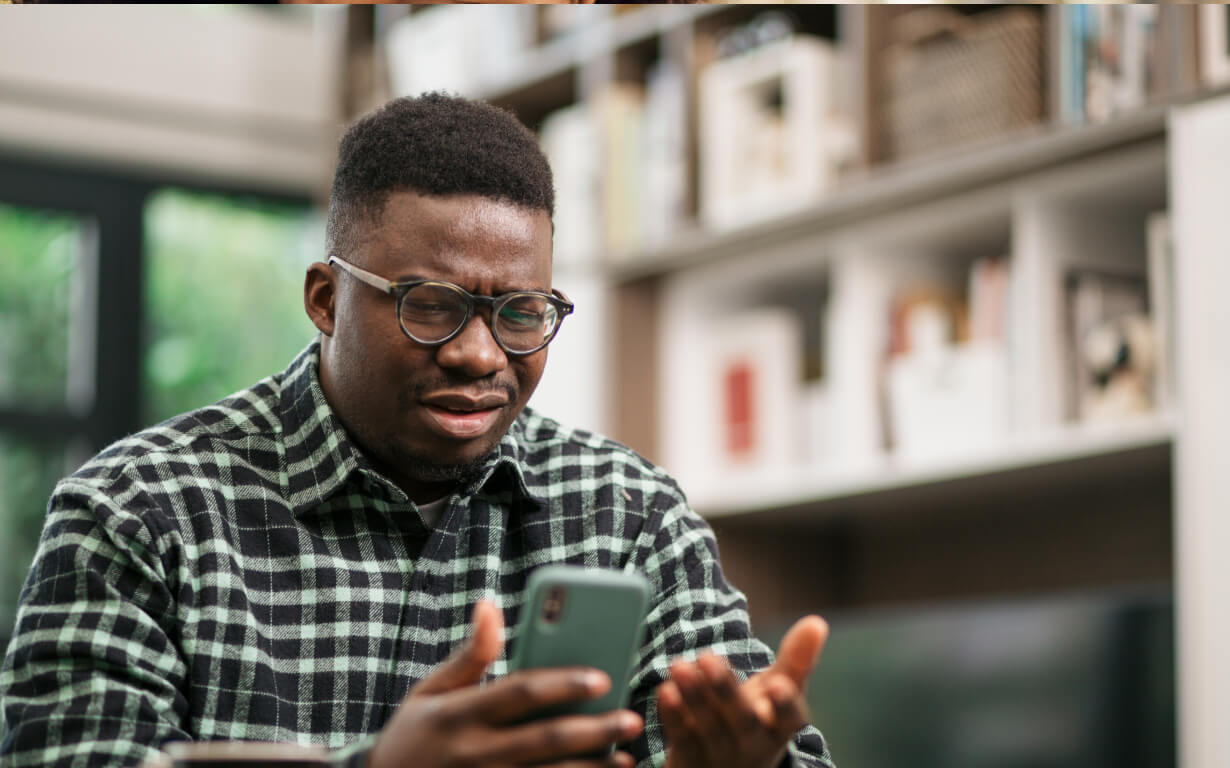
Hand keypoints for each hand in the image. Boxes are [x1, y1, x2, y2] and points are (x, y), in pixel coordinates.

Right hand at [369, 600, 643, 767]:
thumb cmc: (414, 735)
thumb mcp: (430, 692)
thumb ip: (469, 655)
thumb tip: (490, 605)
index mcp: (460, 714)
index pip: (520, 693)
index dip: (563, 684)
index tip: (603, 678)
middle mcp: (474, 752)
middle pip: (545, 739)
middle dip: (594, 730)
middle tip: (633, 719)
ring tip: (629, 758)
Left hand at [657, 615, 828, 767]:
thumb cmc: (759, 717)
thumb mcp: (780, 691)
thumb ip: (796, 659)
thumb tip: (817, 621)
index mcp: (780, 727)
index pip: (790, 718)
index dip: (785, 703)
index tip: (779, 683)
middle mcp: (753, 744)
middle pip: (741, 720)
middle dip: (724, 690)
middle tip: (708, 658)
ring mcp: (721, 756)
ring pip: (707, 727)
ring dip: (693, 696)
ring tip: (680, 665)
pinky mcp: (690, 761)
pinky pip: (682, 738)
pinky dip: (673, 716)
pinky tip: (665, 690)